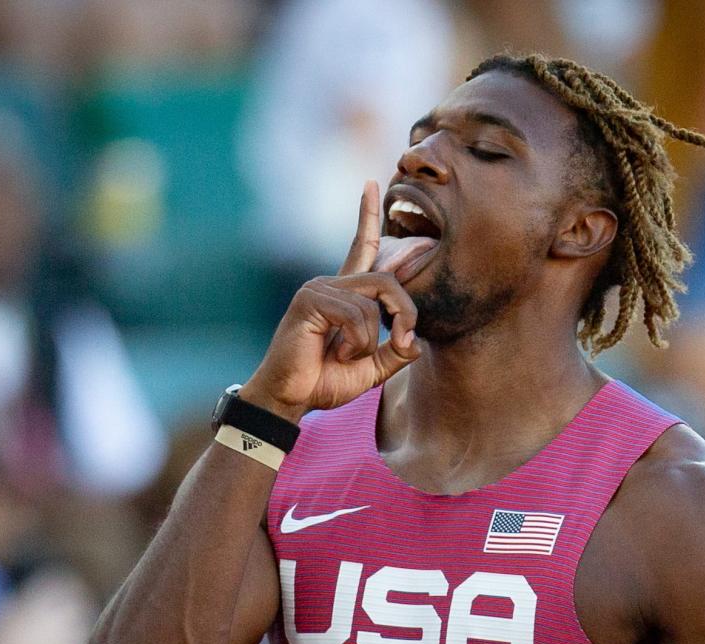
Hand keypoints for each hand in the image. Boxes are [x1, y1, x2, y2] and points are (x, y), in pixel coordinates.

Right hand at [242, 181, 419, 420]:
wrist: (289, 398)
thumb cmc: (322, 383)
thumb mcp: (370, 370)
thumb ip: (395, 353)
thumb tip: (415, 340)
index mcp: (344, 295)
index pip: (362, 248)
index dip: (368, 217)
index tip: (372, 184)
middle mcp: (331, 284)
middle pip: (387, 280)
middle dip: (406, 311)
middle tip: (404, 341)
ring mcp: (318, 289)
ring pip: (374, 301)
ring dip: (373, 338)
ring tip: (349, 357)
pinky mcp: (310, 300)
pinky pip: (357, 314)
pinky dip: (358, 342)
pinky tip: (337, 353)